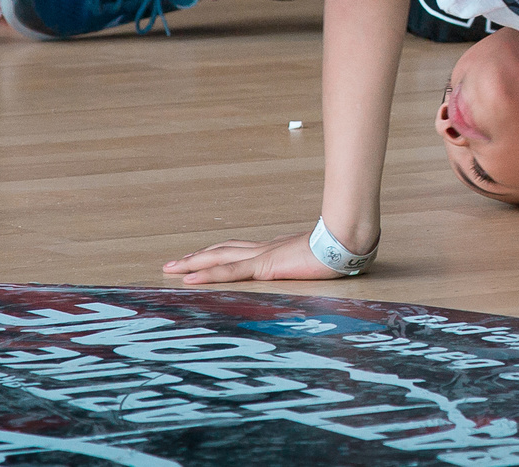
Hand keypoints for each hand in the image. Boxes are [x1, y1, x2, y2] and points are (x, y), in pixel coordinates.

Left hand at [163, 231, 342, 285]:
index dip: (216, 255)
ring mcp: (262, 257)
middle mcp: (263, 250)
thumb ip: (311, 263)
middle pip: (221, 251)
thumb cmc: (340, 250)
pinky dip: (207, 275)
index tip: (199, 259)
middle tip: (172, 264)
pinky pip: (229, 272)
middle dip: (196, 258)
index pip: (237, 251)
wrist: (346, 240)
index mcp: (274, 250)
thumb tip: (316, 267)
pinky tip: (189, 279)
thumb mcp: (320, 261)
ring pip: (218, 259)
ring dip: (192, 264)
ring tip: (171, 268)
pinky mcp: (265, 265)